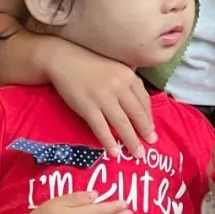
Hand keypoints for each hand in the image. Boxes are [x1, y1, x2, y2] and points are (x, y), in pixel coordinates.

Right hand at [48, 44, 154, 158]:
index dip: (149, 118)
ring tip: (137, 154)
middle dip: (146, 132)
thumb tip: (139, 106)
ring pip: (122, 124)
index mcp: (128, 77)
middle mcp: (119, 87)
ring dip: (131, 141)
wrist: (62, 59)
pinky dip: (109, 142)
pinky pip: (101, 128)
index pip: (144, 101)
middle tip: (152, 144)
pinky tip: (115, 152)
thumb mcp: (115, 68)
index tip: (151, 129)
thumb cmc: (90, 63)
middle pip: (136, 114)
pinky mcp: (87, 107)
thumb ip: (127, 84)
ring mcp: (103, 98)